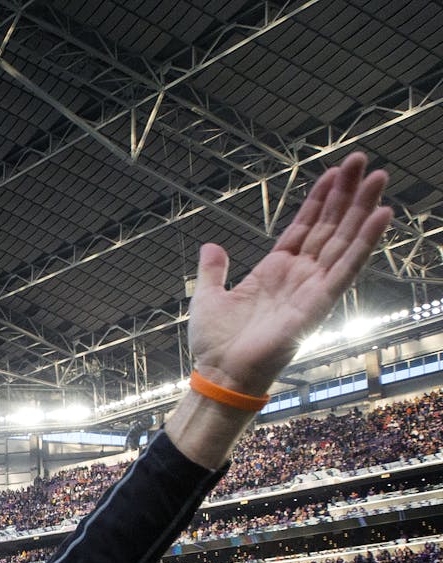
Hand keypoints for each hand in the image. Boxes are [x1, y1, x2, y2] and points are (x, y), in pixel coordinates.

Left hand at [187, 152, 391, 395]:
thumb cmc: (216, 343)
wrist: (220, 374)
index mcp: (275, 271)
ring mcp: (312, 288)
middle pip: (329, 226)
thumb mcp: (208, 296)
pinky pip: (347, 268)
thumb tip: (211, 246)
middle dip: (345, 194)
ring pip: (343, 240)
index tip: (333, 173)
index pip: (304, 227)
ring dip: (362, 209)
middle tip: (361, 160)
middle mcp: (299, 276)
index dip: (319, 200)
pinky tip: (381, 216)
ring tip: (377, 177)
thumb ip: (213, 270)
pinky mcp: (320, 303)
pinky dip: (365, 242)